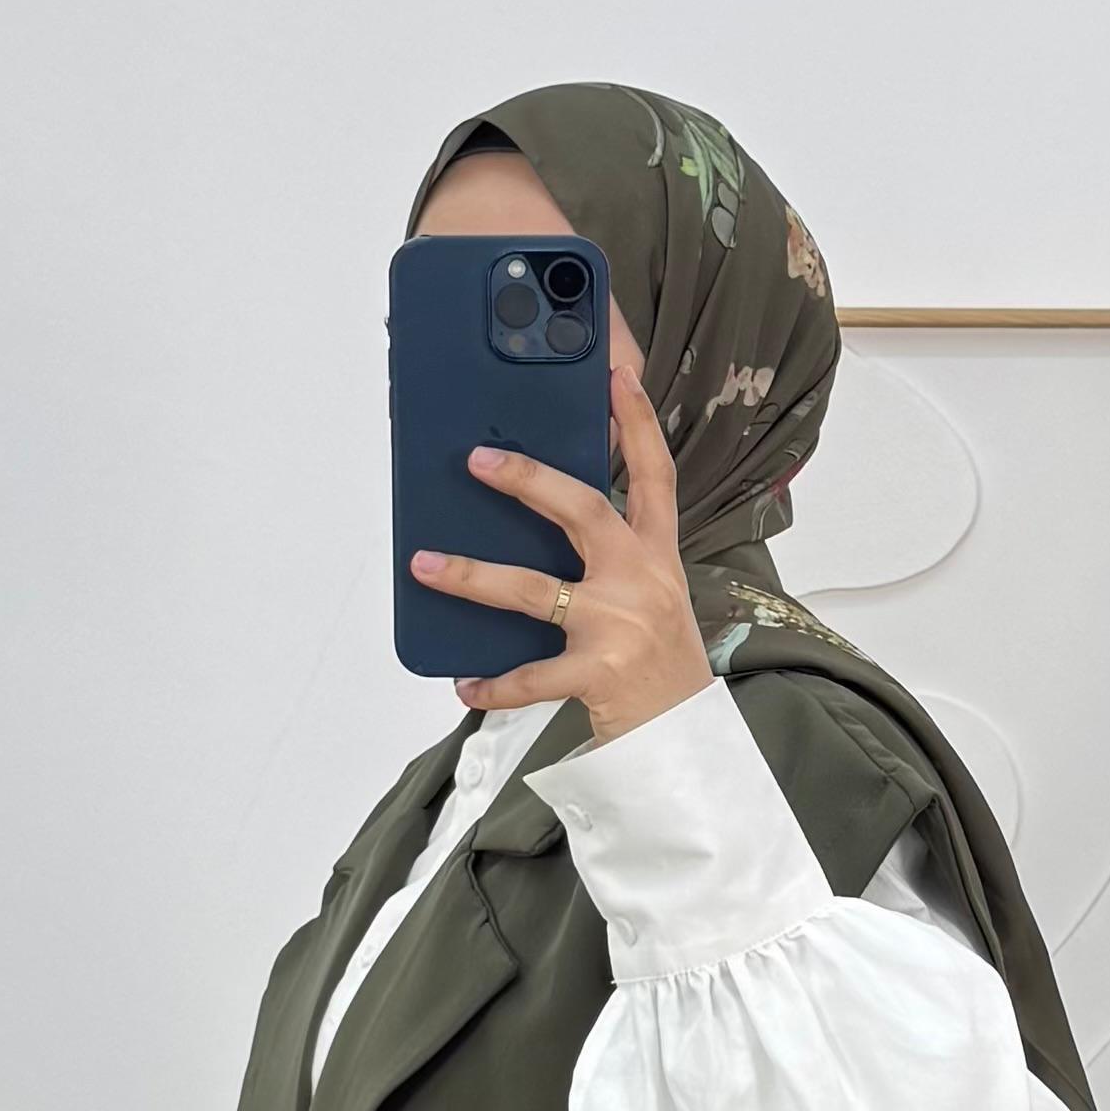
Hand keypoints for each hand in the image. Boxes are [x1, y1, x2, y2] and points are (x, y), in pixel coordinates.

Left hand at [409, 364, 713, 742]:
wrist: (683, 737)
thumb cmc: (658, 660)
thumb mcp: (651, 593)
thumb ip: (613, 553)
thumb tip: (542, 512)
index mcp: (658, 554)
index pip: (654, 474)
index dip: (637, 421)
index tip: (616, 373)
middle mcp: (643, 580)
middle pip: (583, 511)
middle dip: (527, 481)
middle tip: (477, 460)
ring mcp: (619, 626)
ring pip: (534, 589)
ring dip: (472, 577)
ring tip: (425, 564)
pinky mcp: (597, 674)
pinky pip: (530, 676)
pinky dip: (493, 684)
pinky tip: (465, 684)